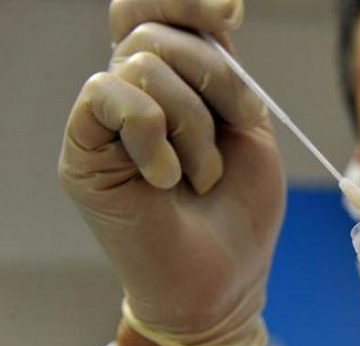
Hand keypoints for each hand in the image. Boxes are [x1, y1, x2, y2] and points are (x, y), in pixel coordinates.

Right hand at [59, 0, 283, 345]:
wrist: (224, 275)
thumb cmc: (240, 206)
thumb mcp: (248, 125)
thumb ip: (225, 67)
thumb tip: (217, 7)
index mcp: (175, 82)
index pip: (156, 10)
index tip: (231, 11)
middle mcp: (134, 93)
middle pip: (156, 32)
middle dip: (218, 78)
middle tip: (242, 126)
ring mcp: (106, 121)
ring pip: (143, 66)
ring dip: (195, 125)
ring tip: (202, 175)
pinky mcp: (83, 152)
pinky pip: (109, 97)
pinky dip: (153, 134)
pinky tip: (165, 179)